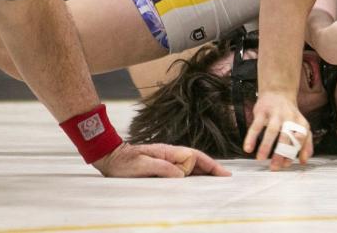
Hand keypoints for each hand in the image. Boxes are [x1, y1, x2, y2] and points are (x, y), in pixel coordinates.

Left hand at [93, 142, 230, 176]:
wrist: (110, 157)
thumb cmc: (124, 162)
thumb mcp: (142, 165)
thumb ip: (162, 168)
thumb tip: (182, 174)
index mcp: (168, 152)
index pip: (195, 157)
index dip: (211, 165)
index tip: (223, 173)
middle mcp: (170, 155)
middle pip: (196, 161)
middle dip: (212, 169)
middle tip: (225, 179)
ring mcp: (166, 160)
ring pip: (190, 166)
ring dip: (203, 173)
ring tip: (215, 182)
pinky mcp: (162, 166)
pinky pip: (181, 171)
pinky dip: (192, 176)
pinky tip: (195, 183)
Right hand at [244, 91, 313, 170]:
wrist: (278, 92)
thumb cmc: (290, 114)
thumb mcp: (301, 125)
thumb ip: (306, 143)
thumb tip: (303, 161)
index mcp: (300, 122)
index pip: (302, 136)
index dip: (296, 150)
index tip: (288, 164)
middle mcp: (289, 117)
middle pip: (286, 136)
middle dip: (281, 152)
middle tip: (274, 167)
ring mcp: (275, 114)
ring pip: (271, 130)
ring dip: (266, 145)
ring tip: (260, 159)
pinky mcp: (261, 111)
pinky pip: (256, 125)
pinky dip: (251, 137)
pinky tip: (248, 149)